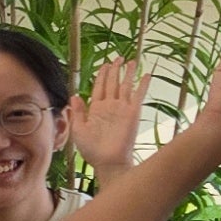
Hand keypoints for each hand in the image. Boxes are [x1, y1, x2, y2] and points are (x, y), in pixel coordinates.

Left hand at [64, 54, 148, 178]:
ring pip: (125, 86)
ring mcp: (122, 109)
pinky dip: (142, 85)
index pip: (99, 87)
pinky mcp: (132, 113)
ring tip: (131, 61)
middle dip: (115, 70)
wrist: (108, 162)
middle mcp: (110, 106)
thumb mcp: (78, 130)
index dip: (102, 75)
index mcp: (96, 109)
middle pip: (112, 83)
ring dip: (128, 73)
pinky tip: (145, 75)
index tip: (105, 64)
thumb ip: (77, 112)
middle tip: (118, 58)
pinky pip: (138, 95)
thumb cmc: (92, 150)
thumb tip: (74, 96)